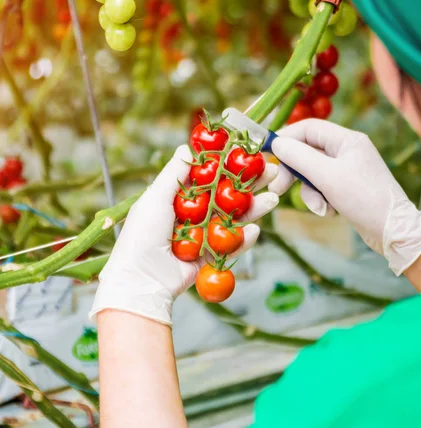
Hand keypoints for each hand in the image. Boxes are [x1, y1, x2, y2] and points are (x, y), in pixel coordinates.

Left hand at [90, 145, 278, 325]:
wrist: (142, 281)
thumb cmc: (141, 236)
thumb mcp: (155, 198)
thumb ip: (174, 173)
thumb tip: (187, 146)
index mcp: (179, 197)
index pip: (210, 175)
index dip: (229, 163)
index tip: (248, 152)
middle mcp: (194, 213)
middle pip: (228, 194)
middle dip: (250, 183)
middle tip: (271, 170)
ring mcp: (205, 235)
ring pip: (235, 217)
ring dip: (255, 207)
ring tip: (273, 197)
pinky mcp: (212, 255)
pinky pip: (232, 245)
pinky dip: (244, 238)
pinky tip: (255, 229)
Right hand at [269, 120, 420, 274]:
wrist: (394, 232)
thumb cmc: (364, 199)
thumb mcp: (327, 177)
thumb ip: (300, 157)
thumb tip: (277, 143)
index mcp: (347, 139)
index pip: (308, 128)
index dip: (286, 138)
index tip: (267, 153)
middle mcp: (347, 150)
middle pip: (307, 152)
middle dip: (293, 172)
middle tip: (279, 188)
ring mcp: (347, 169)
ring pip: (312, 173)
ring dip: (309, 192)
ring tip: (321, 208)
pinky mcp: (346, 188)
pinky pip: (322, 188)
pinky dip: (321, 200)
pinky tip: (331, 212)